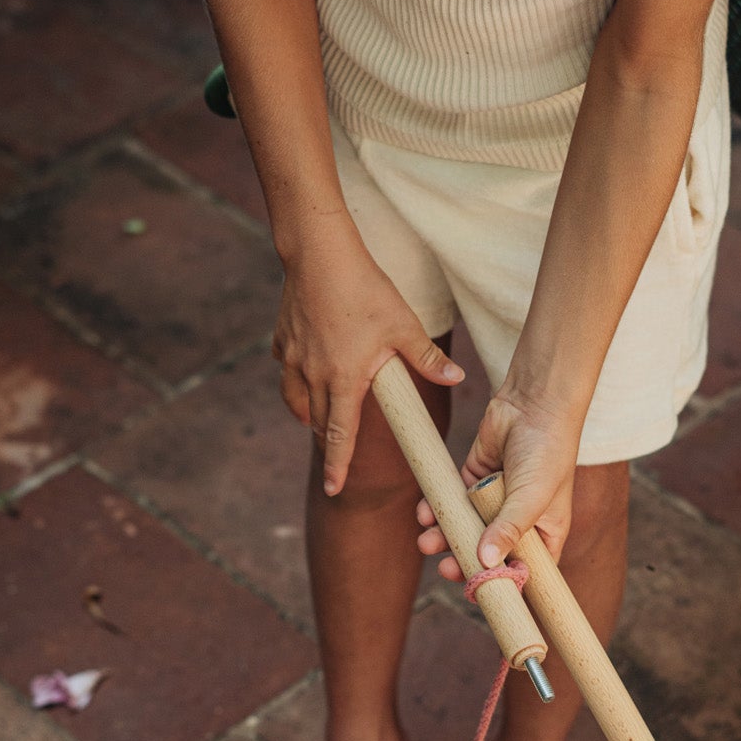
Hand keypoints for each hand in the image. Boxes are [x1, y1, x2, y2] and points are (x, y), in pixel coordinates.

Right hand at [274, 218, 462, 494]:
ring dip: (309, 413)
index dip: (338, 465)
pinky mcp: (282, 340)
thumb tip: (458, 378)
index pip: (340, 435)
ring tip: (323, 412)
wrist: (318, 251)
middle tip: (339, 446)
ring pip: (296, 401)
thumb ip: (427, 359)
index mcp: (344, 380)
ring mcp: (292, 359)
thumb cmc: (364, 288)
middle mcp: (313, 376)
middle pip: (318, 423)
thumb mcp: (404, 325)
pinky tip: (308, 367)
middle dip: (328, 437)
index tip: (333, 488)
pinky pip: (286, 370)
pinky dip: (296, 378)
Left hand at [416, 390, 581, 579]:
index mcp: (543, 534)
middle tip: (444, 568)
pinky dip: (437, 508)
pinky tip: (425, 513)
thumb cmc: (547, 451)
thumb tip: (486, 563)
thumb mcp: (531, 497)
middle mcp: (518, 522)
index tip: (480, 594)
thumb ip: (508, 529)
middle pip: (487, 556)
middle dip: (463, 562)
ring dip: (444, 537)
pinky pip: (452, 502)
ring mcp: (494, 502)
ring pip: (465, 530)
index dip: (502, 586)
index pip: (523, 572)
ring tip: (425, 541)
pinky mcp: (474, 481)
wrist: (533, 402)